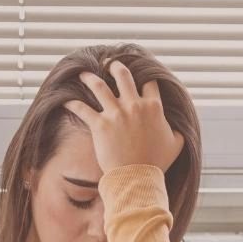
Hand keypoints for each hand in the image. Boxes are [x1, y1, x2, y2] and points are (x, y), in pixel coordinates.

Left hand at [64, 60, 184, 173]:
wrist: (137, 177)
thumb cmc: (157, 163)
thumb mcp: (176, 144)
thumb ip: (176, 131)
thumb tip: (177, 128)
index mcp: (153, 107)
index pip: (149, 83)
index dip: (145, 77)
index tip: (139, 74)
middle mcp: (134, 105)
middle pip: (123, 76)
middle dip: (116, 67)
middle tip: (110, 64)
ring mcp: (116, 114)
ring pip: (99, 87)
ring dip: (90, 78)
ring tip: (83, 74)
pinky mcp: (100, 125)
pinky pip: (82, 109)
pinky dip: (72, 104)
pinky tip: (65, 101)